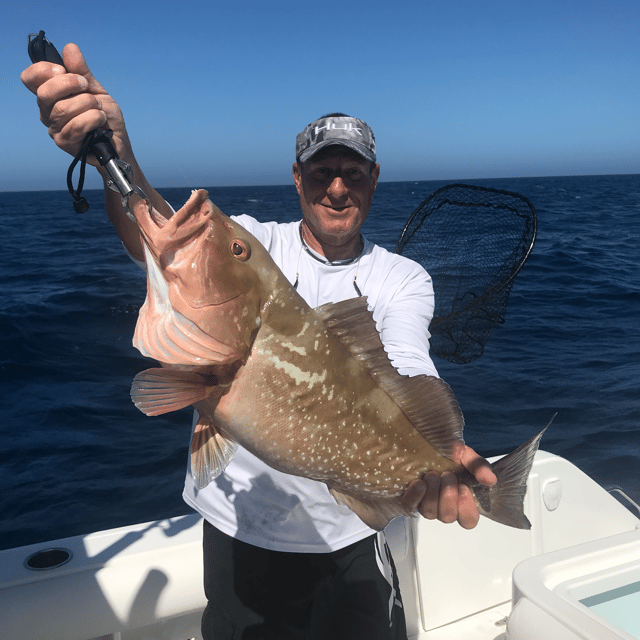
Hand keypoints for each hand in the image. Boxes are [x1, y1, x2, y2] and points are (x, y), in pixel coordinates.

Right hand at [20, 43, 132, 167]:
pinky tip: (101, 120)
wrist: (118, 143)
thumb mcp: (96, 90)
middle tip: (87, 87)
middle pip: (44, 93)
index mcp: (51, 96)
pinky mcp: (65, 143)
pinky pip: (76, 125)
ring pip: (63, 109)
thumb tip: (70, 48)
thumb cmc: (105, 119)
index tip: (64, 69)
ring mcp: (55, 129)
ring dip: (88, 104)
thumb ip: (82, 72)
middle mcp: (48, 112)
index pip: (30, 78)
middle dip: (69, 84)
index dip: (43, 70)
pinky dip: (93, 118)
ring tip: (99, 108)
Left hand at [401, 445, 495, 528]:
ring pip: (429, 513)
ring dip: (432, 494)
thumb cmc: (444, 452)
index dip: (466, 509)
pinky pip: (410, 506)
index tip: (463, 488)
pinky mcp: (408, 498)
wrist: (421, 440)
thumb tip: (490, 480)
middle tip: (447, 475)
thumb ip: (479, 466)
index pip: (468, 520)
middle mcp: (442, 505)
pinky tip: (419, 484)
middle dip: (448, 496)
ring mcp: (425, 503)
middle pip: (448, 517)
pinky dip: (415, 496)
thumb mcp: (465, 455)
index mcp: (460, 499)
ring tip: (432, 474)